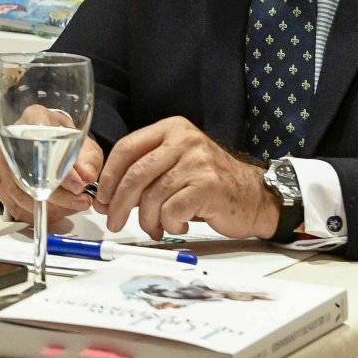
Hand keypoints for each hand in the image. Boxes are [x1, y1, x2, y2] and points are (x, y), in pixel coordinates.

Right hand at [0, 133, 103, 229]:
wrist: (46, 139)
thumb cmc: (64, 140)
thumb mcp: (82, 143)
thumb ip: (87, 160)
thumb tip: (86, 178)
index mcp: (34, 118)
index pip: (42, 142)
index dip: (61, 169)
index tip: (80, 184)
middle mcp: (10, 138)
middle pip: (30, 173)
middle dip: (59, 194)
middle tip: (82, 200)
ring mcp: (1, 162)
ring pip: (21, 193)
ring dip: (50, 208)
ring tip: (74, 207)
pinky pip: (14, 205)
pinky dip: (37, 213)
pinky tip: (57, 212)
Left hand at [94, 117, 280, 239]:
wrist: (255, 197)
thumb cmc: (209, 184)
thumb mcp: (176, 163)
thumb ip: (145, 171)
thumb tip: (107, 196)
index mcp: (171, 129)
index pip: (126, 148)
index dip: (109, 177)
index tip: (103, 198)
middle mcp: (184, 140)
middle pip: (135, 174)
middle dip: (119, 204)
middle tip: (113, 222)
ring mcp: (198, 162)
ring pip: (152, 196)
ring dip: (147, 220)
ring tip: (156, 228)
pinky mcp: (208, 187)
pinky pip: (171, 211)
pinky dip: (169, 225)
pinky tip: (179, 226)